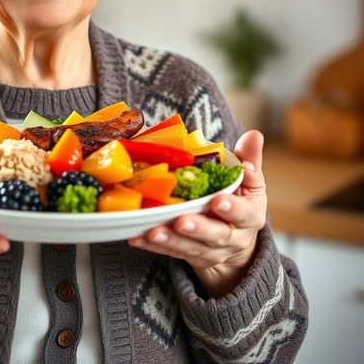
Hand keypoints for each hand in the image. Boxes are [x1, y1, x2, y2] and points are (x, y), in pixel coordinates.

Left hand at [127, 130, 266, 297]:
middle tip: (181, 221)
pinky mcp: (192, 257)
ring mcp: (211, 251)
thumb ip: (249, 160)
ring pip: (191, 247)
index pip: (243, 213)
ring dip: (171, 240)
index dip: (232, 208)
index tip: (217, 200)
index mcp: (249, 216)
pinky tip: (138, 238)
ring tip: (153, 231)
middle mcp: (232, 237)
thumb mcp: (249, 183)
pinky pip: (171, 252)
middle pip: (216, 235)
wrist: (236, 244)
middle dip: (198, 228)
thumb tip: (253, 134)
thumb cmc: (240, 202)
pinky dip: (154, 247)